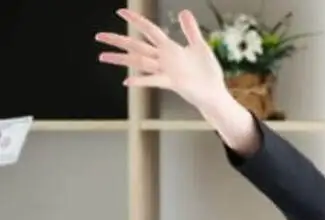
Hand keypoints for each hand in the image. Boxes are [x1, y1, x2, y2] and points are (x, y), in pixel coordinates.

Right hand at [96, 9, 226, 112]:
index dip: (136, 20)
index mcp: (170, 48)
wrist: (215, 94)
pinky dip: (141, 81)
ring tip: (101, 56)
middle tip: (98, 36)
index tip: (120, 11)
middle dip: (118, 40)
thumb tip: (184, 11)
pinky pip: (154, 80)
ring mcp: (167, 71)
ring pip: (140, 62)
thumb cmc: (208, 72)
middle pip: (137, 46)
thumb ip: (191, 30)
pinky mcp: (173, 83)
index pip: (150, 30)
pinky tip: (126, 82)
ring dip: (121, 59)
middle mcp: (165, 59)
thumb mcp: (200, 46)